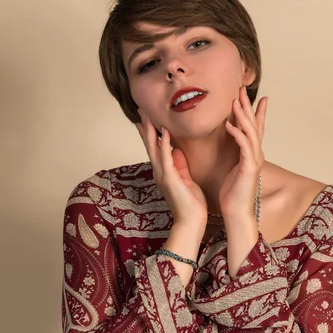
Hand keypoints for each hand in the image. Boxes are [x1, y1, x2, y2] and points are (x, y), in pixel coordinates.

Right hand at [135, 110, 207, 227]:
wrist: (191, 222)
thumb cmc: (190, 203)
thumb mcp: (186, 179)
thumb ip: (180, 165)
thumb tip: (177, 150)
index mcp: (164, 171)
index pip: (155, 148)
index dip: (150, 132)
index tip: (146, 118)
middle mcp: (160, 171)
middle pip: (150, 145)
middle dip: (145, 127)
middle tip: (141, 110)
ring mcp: (163, 174)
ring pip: (154, 148)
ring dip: (150, 131)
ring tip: (146, 115)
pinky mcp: (170, 178)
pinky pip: (166, 157)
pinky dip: (164, 143)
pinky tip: (164, 131)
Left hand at [220, 86, 266, 218]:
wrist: (236, 212)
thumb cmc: (232, 193)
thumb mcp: (232, 168)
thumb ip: (233, 154)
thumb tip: (230, 143)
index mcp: (251, 154)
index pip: (254, 128)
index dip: (254, 111)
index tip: (253, 95)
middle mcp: (256, 154)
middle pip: (253, 125)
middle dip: (248, 106)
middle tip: (242, 89)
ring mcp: (254, 160)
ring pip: (250, 133)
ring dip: (243, 116)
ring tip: (235, 101)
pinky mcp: (249, 168)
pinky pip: (244, 147)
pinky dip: (238, 134)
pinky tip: (230, 125)